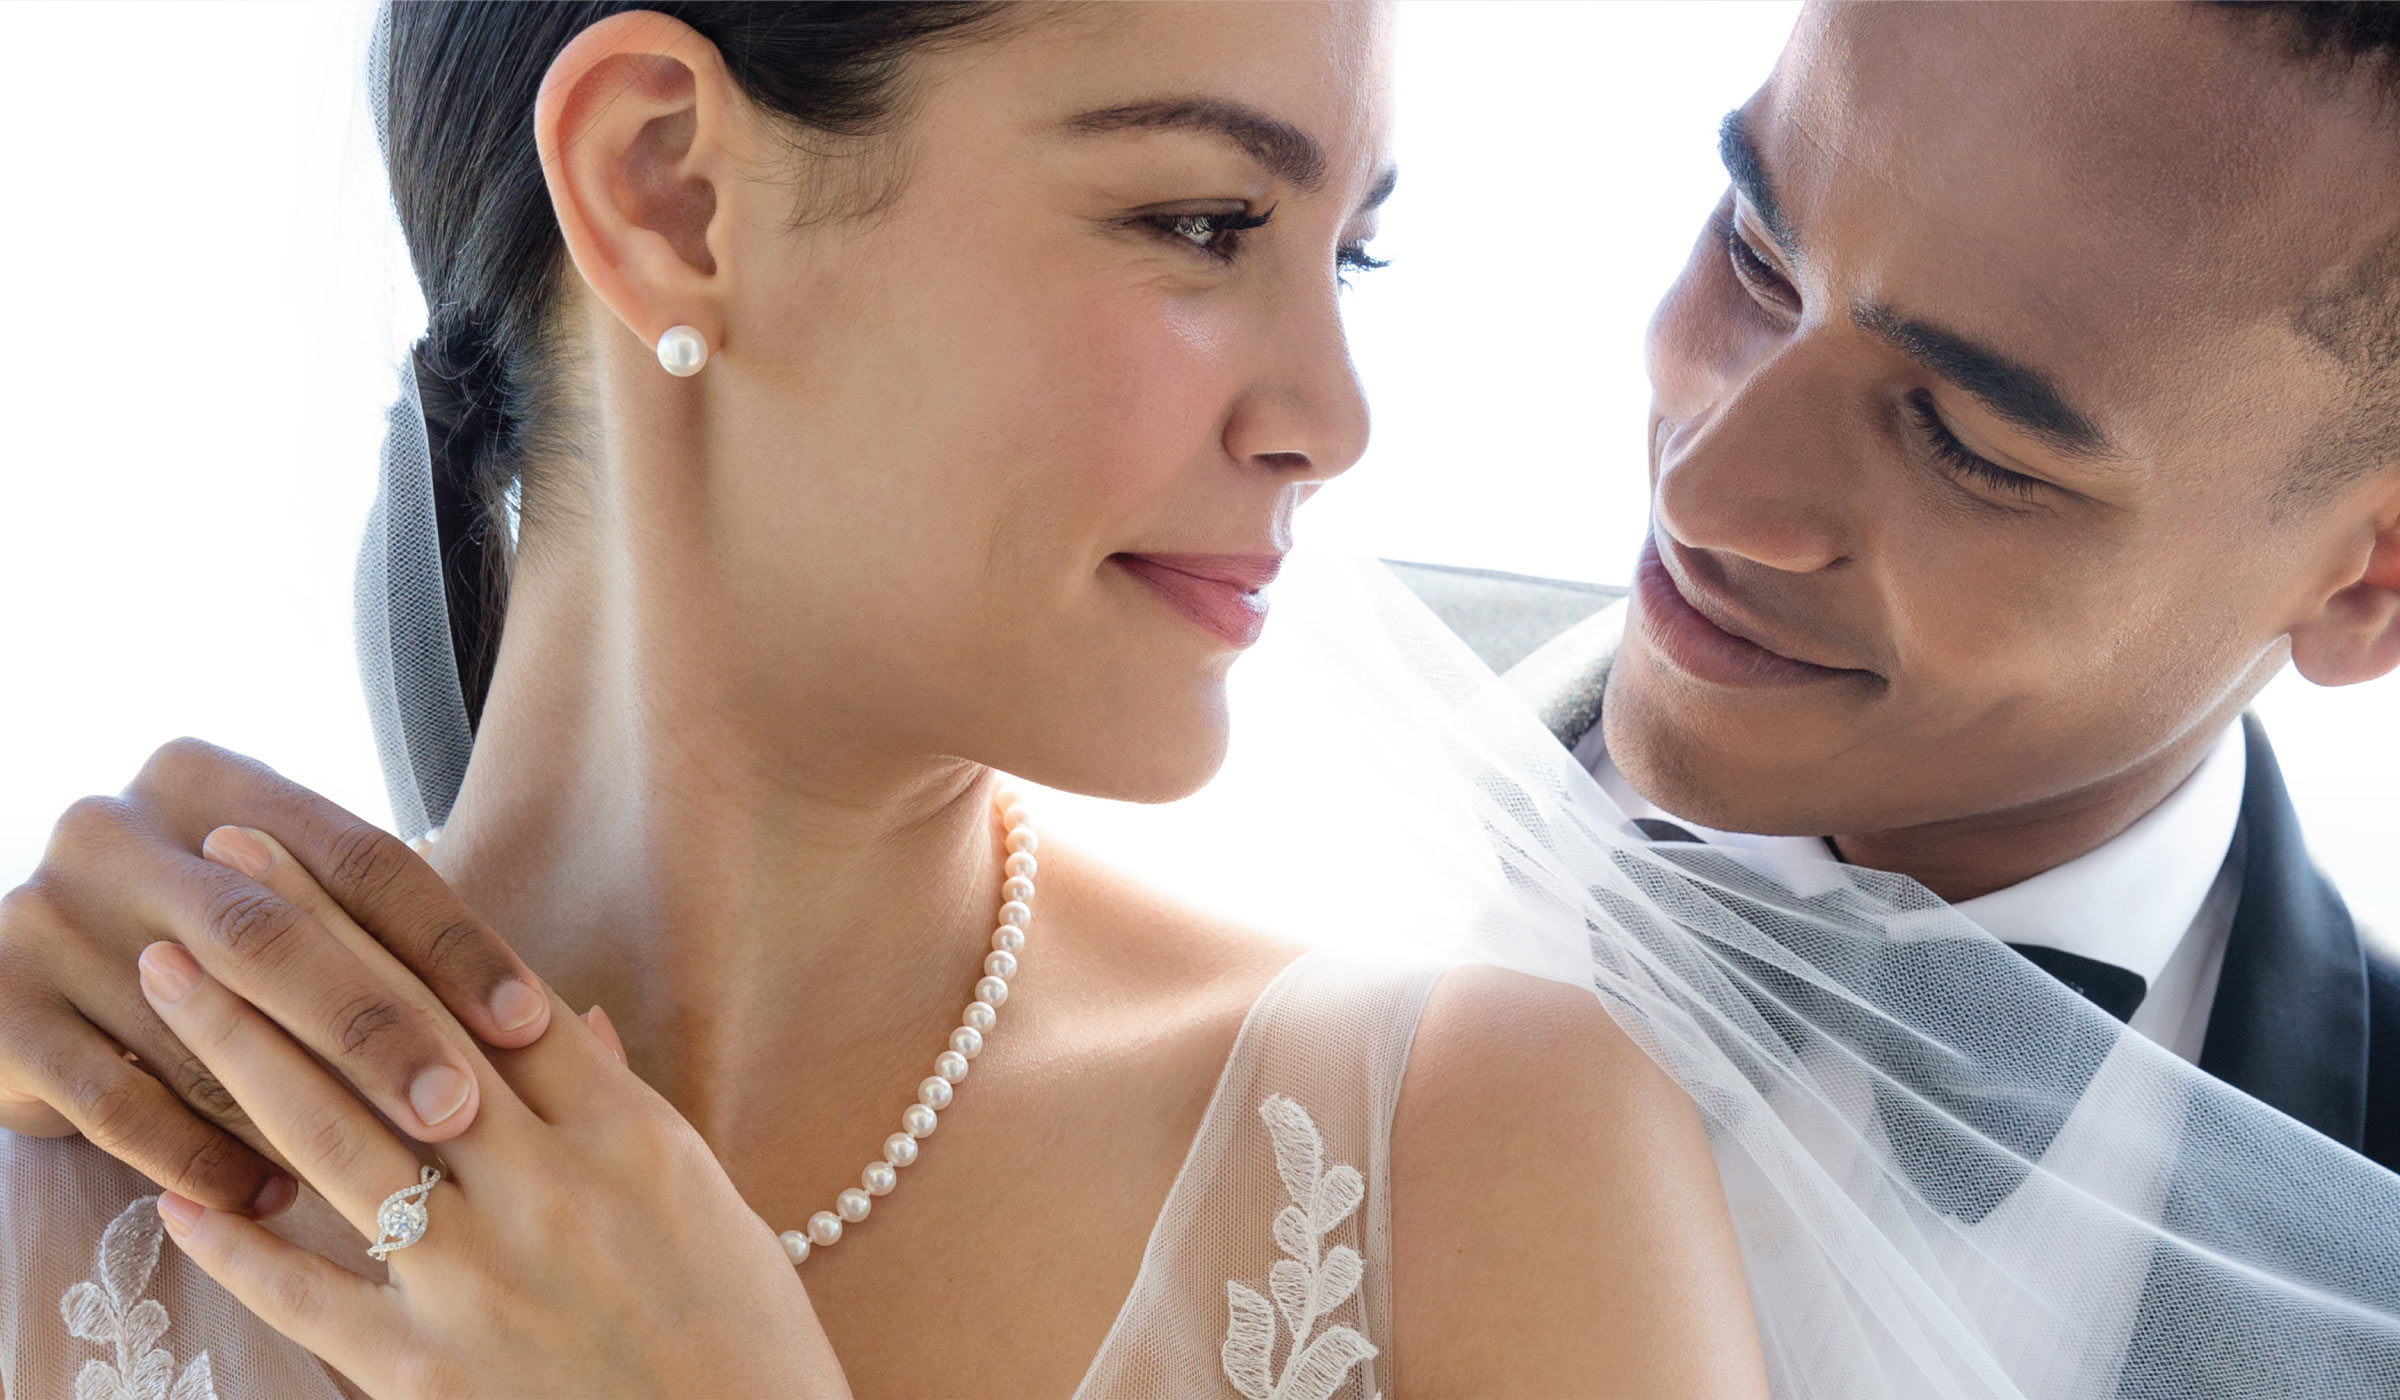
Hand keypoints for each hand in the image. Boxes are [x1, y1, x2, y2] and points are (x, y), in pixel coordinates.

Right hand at [0, 738, 553, 1214]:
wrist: (28, 985)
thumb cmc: (212, 951)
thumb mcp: (287, 908)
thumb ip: (394, 938)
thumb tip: (569, 1020)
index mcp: (212, 779)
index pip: (360, 857)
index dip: (451, 941)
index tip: (533, 1020)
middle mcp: (116, 830)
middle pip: (277, 936)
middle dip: (380, 1029)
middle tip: (466, 1107)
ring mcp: (43, 916)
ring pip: (196, 1026)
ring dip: (295, 1110)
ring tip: (391, 1176)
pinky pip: (115, 1099)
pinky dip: (199, 1156)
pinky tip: (272, 1197)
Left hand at [139, 830, 849, 1397]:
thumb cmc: (741, 1338)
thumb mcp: (707, 1200)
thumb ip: (627, 1109)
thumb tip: (576, 1020)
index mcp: (625, 1139)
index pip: (488, 998)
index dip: (390, 917)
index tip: (314, 856)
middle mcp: (547, 1192)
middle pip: (401, 1041)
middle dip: (300, 947)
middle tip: (219, 870)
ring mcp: (480, 1282)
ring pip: (337, 1141)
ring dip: (242, 1052)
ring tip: (172, 981)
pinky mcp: (428, 1375)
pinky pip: (309, 1296)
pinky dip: (236, 1248)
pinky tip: (174, 1198)